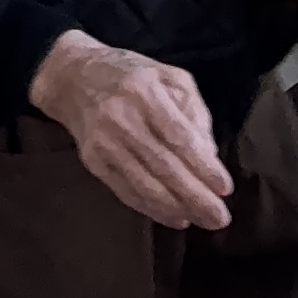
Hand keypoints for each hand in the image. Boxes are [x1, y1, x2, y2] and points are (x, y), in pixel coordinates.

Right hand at [29, 31, 236, 229]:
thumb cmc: (131, 76)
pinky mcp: (92, 160)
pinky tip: (174, 217)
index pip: (179, 137)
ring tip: (203, 221)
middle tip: (220, 218)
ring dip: (176, 207)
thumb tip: (209, 156)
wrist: (71, 78)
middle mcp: (121, 118)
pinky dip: (151, 208)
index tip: (225, 189)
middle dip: (196, 196)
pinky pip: (124, 190)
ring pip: (144, 184)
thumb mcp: (170, 78)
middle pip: (163, 166)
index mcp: (145, 92)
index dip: (203, 166)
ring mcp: (103, 142)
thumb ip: (194, 112)